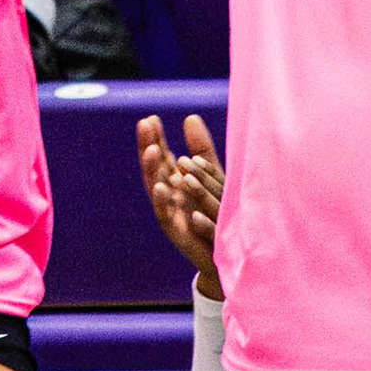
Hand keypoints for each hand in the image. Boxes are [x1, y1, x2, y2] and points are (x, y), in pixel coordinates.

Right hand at [135, 110, 222, 285]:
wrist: (225, 253)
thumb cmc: (217, 213)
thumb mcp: (212, 176)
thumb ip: (201, 149)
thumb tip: (190, 117)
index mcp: (175, 181)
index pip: (162, 156)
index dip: (155, 139)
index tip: (150, 119)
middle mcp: (168, 195)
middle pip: (154, 168)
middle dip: (149, 146)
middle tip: (145, 125)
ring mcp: (169, 212)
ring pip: (155, 188)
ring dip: (151, 169)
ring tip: (150, 150)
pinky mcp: (175, 230)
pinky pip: (165, 214)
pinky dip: (161, 201)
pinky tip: (161, 186)